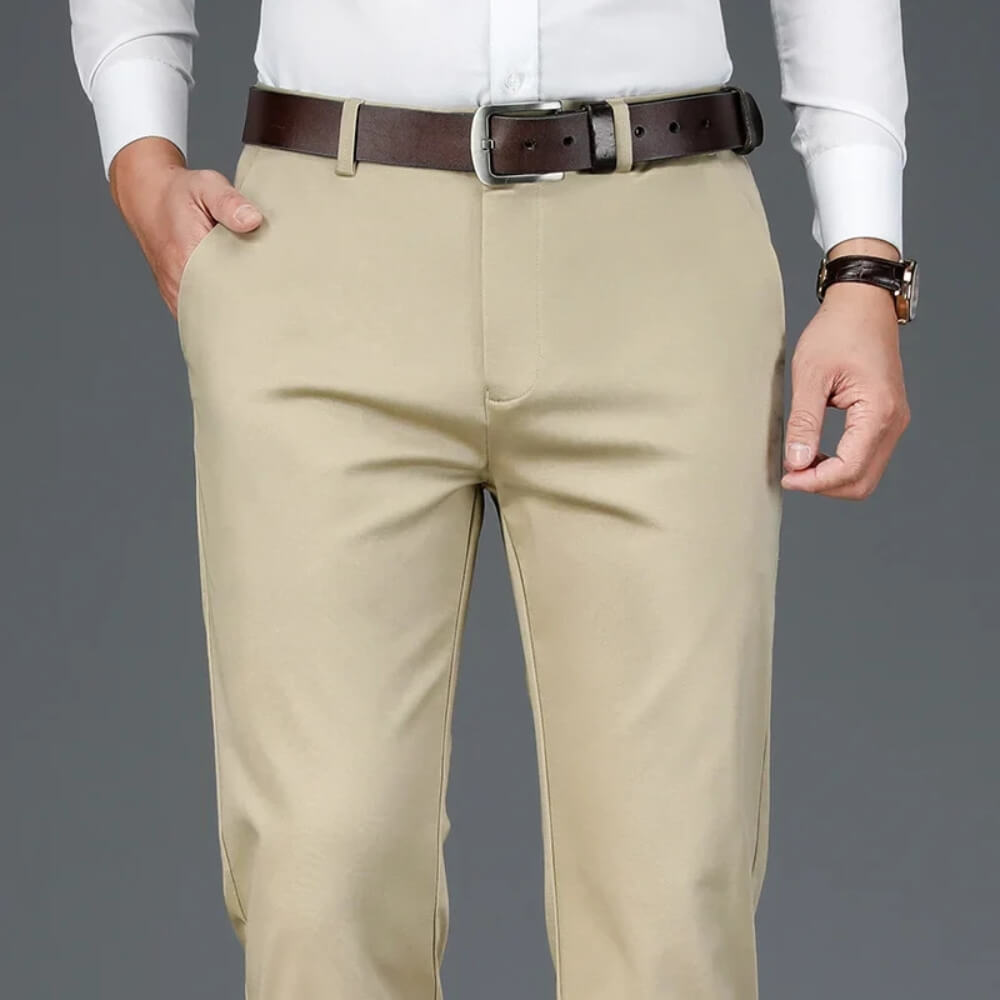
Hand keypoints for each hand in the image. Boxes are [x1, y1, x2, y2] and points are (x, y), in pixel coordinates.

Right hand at [108, 137, 263, 318]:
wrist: (147, 195)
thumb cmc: (180, 192)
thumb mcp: (206, 185)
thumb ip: (229, 202)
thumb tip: (253, 220)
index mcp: (185, 258)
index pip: (224, 295)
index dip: (250, 298)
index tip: (272, 295)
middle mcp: (177, 282)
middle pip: (219, 312)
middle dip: (245, 310)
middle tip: (272, 300)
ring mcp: (175, 293)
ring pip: (209, 316)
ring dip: (232, 312)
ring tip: (259, 304)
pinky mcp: (177, 296)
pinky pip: (200, 314)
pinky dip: (220, 311)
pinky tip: (240, 303)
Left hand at [781, 238, 910, 499]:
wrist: (863, 304)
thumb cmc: (838, 331)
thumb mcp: (810, 375)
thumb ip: (804, 423)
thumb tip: (797, 463)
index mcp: (877, 412)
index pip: (848, 470)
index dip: (814, 482)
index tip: (786, 477)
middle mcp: (893, 422)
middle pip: (861, 482)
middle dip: (823, 485)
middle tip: (790, 473)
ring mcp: (893, 422)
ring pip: (865, 474)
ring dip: (831, 477)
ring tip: (799, 462)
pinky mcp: (885, 419)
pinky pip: (867, 457)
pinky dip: (841, 464)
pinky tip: (815, 453)